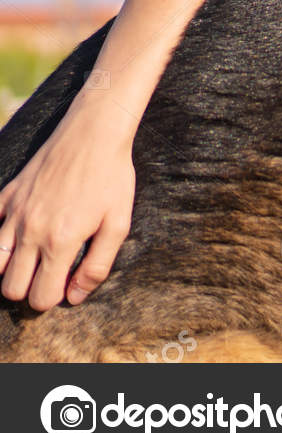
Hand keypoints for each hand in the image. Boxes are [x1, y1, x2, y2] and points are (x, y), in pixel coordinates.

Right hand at [0, 103, 135, 309]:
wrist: (93, 134)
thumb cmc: (112, 179)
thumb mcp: (118, 224)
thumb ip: (98, 266)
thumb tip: (75, 297)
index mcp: (61, 242)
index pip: (40, 297)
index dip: (52, 298)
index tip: (63, 285)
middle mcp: (31, 231)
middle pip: (11, 288)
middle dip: (29, 289)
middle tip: (48, 274)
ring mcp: (14, 214)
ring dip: (10, 269)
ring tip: (32, 259)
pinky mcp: (6, 196)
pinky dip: (0, 238)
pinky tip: (19, 233)